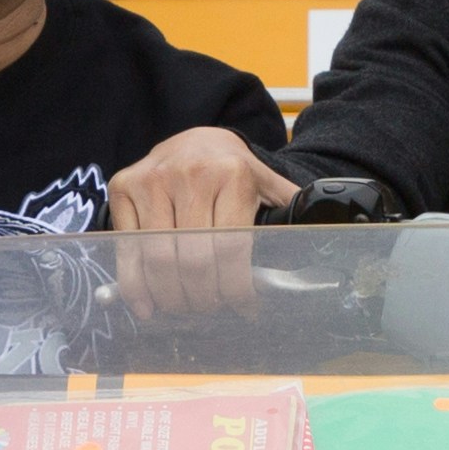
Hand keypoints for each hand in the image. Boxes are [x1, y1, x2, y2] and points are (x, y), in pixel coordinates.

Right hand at [104, 126, 298, 323]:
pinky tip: (148, 304)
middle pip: (193, 261)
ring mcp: (152, 181)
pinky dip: (135, 285)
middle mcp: (190, 174)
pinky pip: (127, 248)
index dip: (236, 289)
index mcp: (232, 176)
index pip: (231, 249)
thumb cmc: (234, 172)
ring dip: (171, 297)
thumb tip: (324, 245)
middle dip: (203, 299)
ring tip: (185, 308)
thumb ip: (293, 212)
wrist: (197, 140)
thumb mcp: (268, 185)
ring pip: (159, 260)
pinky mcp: (123, 188)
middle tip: (211, 310)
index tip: (244, 308)